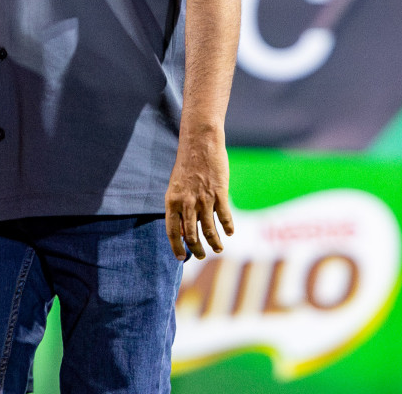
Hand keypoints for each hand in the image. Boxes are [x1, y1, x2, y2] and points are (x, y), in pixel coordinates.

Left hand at [165, 125, 233, 260]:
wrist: (199, 144)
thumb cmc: (186, 166)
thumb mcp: (176, 187)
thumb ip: (179, 207)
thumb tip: (183, 230)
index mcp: (172, 201)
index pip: (172, 231)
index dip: (176, 247)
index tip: (181, 258)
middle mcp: (186, 202)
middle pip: (191, 235)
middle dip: (197, 249)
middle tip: (202, 255)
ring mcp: (203, 198)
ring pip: (209, 229)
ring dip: (214, 242)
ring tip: (218, 248)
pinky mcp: (219, 193)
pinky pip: (224, 216)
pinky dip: (227, 227)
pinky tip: (230, 232)